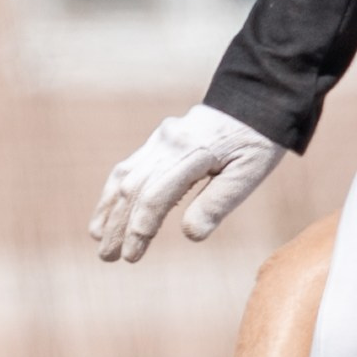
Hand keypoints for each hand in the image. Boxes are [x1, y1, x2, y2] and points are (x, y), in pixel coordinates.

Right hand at [89, 104, 284, 262]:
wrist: (255, 99)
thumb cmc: (257, 142)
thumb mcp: (249, 175)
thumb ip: (218, 203)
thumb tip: (190, 235)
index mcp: (193, 152)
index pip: (156, 196)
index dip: (140, 228)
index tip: (131, 256)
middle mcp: (169, 143)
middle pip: (134, 188)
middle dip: (118, 225)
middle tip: (108, 257)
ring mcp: (162, 139)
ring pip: (125, 175)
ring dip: (109, 208)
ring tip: (98, 238)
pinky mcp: (160, 139)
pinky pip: (129, 166)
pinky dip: (115, 190)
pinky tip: (108, 210)